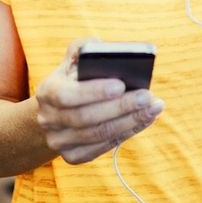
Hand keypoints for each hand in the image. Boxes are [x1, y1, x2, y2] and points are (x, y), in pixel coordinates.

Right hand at [35, 39, 164, 163]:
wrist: (56, 112)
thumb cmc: (73, 79)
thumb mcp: (72, 61)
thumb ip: (83, 49)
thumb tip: (101, 46)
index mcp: (47, 91)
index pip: (68, 95)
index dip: (95, 91)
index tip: (121, 84)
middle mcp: (48, 119)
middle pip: (86, 118)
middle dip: (120, 107)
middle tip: (147, 97)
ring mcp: (58, 141)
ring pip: (97, 135)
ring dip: (129, 121)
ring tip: (154, 108)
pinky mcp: (72, 156)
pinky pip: (101, 148)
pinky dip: (125, 134)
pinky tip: (144, 121)